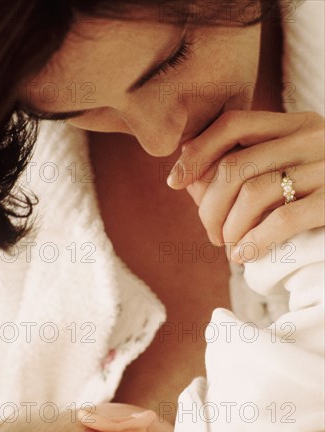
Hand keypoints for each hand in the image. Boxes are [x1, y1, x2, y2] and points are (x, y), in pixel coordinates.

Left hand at [167, 110, 324, 261]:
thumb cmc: (323, 188)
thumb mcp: (289, 165)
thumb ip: (244, 166)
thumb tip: (187, 177)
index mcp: (296, 123)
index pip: (233, 124)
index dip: (196, 152)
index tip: (174, 181)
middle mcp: (313, 137)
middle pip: (235, 165)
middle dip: (209, 206)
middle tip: (210, 233)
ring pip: (254, 193)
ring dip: (229, 227)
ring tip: (228, 247)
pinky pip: (283, 220)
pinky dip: (254, 241)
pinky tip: (243, 256)